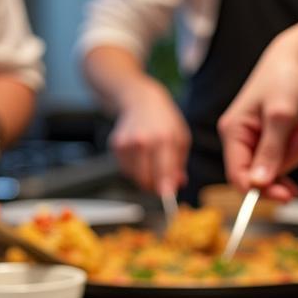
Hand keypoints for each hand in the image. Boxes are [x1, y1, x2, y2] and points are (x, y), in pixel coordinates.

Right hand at [108, 78, 188, 195]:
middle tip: (161, 183)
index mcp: (164, 138)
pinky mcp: (116, 145)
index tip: (167, 196)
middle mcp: (143, 141)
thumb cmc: (164, 120)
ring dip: (144, 177)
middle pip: (146, 179)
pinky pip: (125, 169)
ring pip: (134, 177)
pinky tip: (139, 155)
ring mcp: (127, 143)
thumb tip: (177, 185)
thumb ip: (179, 165)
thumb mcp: (180, 138)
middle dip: (155, 186)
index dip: (165, 187)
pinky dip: (133, 169)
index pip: (163, 171)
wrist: (140, 101)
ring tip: (150, 162)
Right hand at [218, 37, 297, 200]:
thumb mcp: (281, 115)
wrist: (294, 60)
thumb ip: (271, 151)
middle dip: (284, 163)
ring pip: (272, 168)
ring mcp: (251, 141)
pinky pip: (279, 160)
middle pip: (257, 175)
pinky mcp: (264, 140)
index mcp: (232, 132)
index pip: (237, 175)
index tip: (287, 196)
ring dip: (294, 153)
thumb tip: (259, 185)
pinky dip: (293, 152)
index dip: (260, 190)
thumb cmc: (284, 80)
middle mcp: (237, 139)